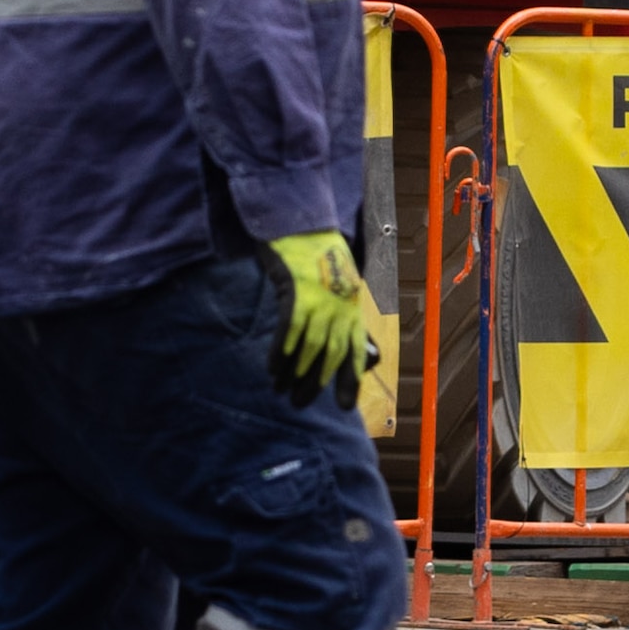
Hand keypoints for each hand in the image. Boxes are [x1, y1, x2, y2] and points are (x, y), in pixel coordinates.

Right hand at [269, 232, 374, 395]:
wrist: (301, 223)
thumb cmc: (317, 257)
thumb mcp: (338, 285)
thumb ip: (342, 315)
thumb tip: (349, 347)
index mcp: (352, 307)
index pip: (354, 350)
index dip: (350, 379)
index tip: (344, 406)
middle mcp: (341, 306)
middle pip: (330, 354)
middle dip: (315, 383)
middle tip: (298, 403)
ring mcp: (321, 299)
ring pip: (310, 346)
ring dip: (295, 372)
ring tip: (280, 390)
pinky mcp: (298, 290)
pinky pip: (290, 329)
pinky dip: (281, 350)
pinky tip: (273, 368)